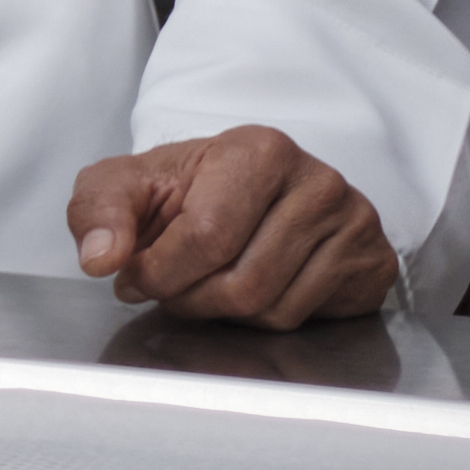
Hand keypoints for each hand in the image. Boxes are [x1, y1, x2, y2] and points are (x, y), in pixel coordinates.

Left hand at [68, 126, 398, 327]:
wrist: (247, 190)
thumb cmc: (185, 189)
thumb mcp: (124, 185)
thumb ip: (96, 211)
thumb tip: (100, 257)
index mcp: (259, 150)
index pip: (206, 236)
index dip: (160, 272)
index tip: (136, 274)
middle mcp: (318, 181)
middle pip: (242, 282)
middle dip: (190, 298)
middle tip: (170, 287)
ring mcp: (355, 222)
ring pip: (274, 308)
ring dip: (223, 312)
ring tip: (206, 283)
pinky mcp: (372, 262)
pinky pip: (308, 319)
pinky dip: (264, 318)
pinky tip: (249, 287)